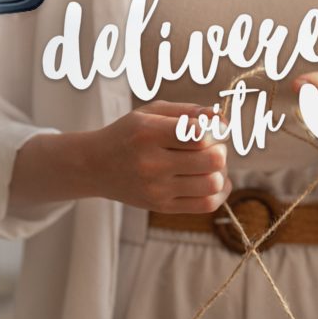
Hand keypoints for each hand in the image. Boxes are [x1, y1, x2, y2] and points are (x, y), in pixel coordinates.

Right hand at [87, 100, 231, 212]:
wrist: (95, 166)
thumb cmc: (129, 134)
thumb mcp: (151, 112)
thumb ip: (188, 111)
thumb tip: (222, 120)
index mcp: (148, 133)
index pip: (199, 134)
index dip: (217, 130)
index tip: (215, 129)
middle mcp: (152, 163)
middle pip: (212, 160)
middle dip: (221, 150)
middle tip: (213, 146)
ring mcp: (157, 189)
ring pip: (212, 184)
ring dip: (221, 172)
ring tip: (211, 164)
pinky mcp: (161, 206)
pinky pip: (206, 205)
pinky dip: (220, 192)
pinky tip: (215, 180)